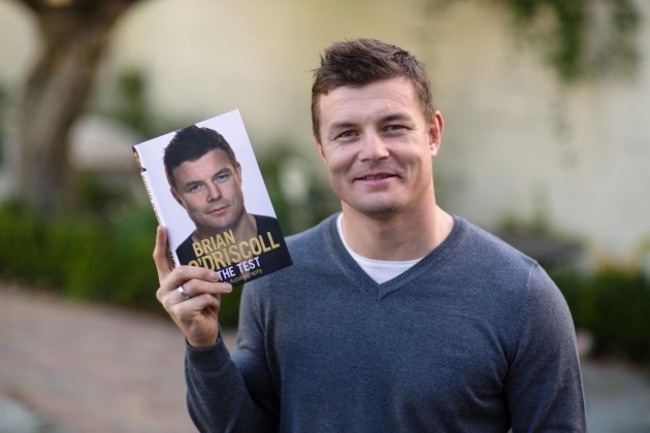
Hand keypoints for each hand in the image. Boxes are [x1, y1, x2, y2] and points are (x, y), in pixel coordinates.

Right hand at [153, 226, 232, 347]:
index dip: (161, 242)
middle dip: (203, 272)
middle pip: (182, 271)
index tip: (162, 226)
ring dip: (214, 287)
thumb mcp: (203, 287)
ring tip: (227, 288)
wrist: (205, 332)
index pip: (160, 259)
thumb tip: (213, 265)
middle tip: (218, 274)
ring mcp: (169, 302)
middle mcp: (164, 290)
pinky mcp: (179, 313)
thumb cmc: (204, 306)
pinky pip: (201, 299)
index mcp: (167, 281)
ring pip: (194, 286)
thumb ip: (201, 275)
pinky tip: (214, 306)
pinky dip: (212, 301)